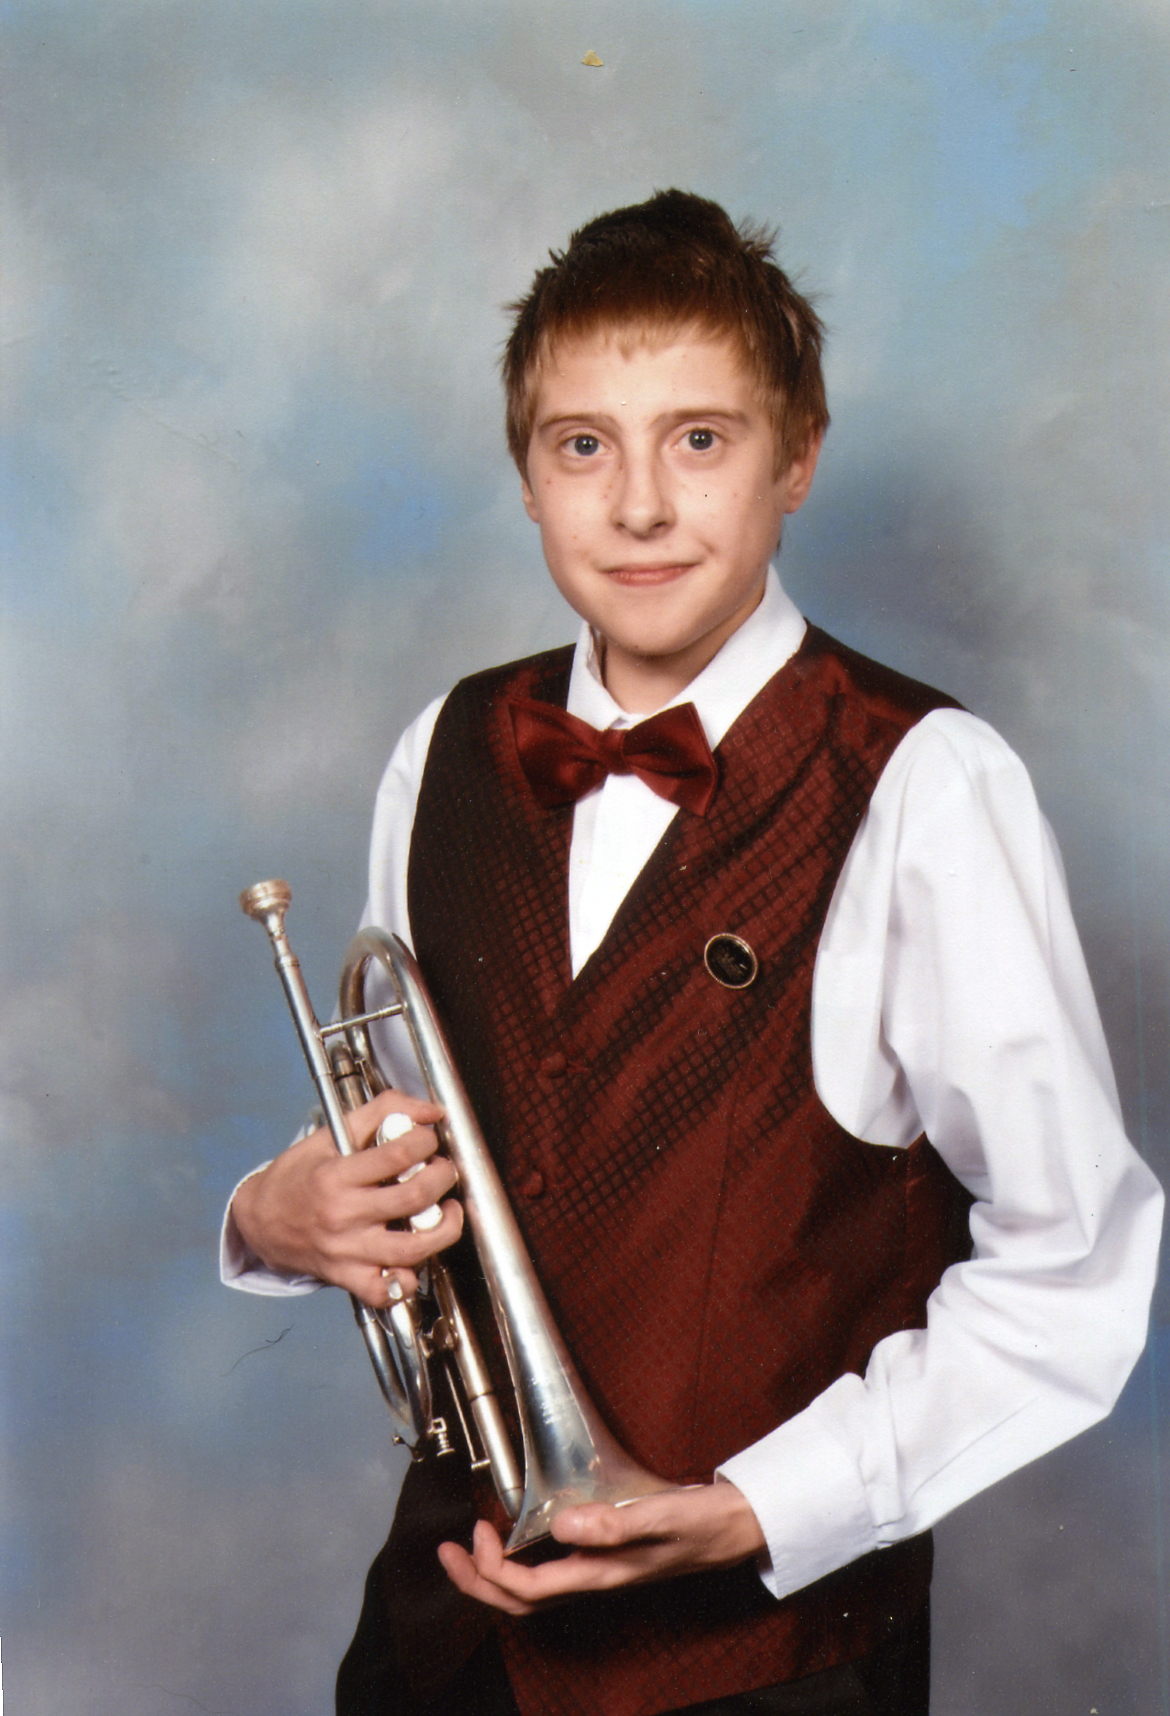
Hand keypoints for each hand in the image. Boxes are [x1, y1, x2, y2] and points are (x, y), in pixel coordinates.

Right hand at [231, 1088, 462, 1304]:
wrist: (259, 1222)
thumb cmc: (298, 1176)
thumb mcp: (330, 1134)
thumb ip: (380, 1112)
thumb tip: (430, 1111)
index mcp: (336, 1176)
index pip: (398, 1155)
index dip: (425, 1141)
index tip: (427, 1139)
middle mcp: (343, 1216)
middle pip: (413, 1198)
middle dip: (443, 1177)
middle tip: (443, 1170)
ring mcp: (347, 1252)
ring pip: (411, 1249)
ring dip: (444, 1229)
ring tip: (447, 1212)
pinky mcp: (348, 1278)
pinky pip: (387, 1292)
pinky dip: (409, 1280)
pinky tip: (416, 1258)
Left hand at [437, 1479, 764, 1615]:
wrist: (736, 1528)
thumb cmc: (702, 1525)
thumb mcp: (659, 1517)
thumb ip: (613, 1523)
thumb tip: (562, 1525)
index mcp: (599, 1575)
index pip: (528, 1588)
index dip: (492, 1569)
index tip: (476, 1531)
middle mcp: (594, 1579)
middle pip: (520, 1603)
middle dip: (477, 1583)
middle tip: (447, 1553)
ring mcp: (599, 1572)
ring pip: (533, 1591)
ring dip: (494, 1575)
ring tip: (469, 1547)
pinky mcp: (606, 1557)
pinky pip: (551, 1573)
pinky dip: (522, 1560)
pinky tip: (518, 1537)